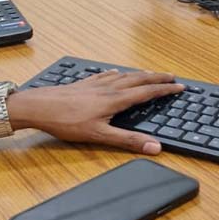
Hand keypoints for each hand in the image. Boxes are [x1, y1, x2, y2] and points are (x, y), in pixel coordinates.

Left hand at [4, 69, 183, 154]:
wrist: (39, 106)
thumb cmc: (66, 121)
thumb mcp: (100, 135)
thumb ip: (128, 140)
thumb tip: (155, 147)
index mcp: (115, 99)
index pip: (147, 92)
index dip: (165, 89)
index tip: (179, 87)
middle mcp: (108, 87)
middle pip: (138, 79)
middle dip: (157, 77)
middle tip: (172, 76)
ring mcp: (95, 83)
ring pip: (124, 75)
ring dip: (140, 74)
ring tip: (150, 73)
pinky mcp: (84, 83)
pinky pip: (106, 75)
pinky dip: (118, 73)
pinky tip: (115, 72)